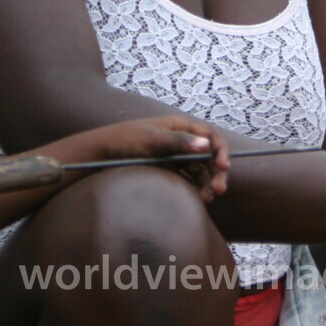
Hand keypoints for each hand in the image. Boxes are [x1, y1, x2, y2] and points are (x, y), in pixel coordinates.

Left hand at [64, 116, 230, 202]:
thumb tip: (206, 144)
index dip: (221, 150)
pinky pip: (190, 178)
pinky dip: (197, 188)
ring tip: (207, 199)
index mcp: (181, 126)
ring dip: (208, 183)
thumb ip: (178, 142)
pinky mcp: (171, 169)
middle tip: (219, 190)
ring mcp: (177, 155)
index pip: (211, 135)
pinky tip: (199, 199)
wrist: (102, 154)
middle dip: (217, 171)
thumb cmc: (125, 141)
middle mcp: (183, 140)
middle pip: (209, 155)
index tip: (223, 166)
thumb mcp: (151, 140)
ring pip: (202, 169)